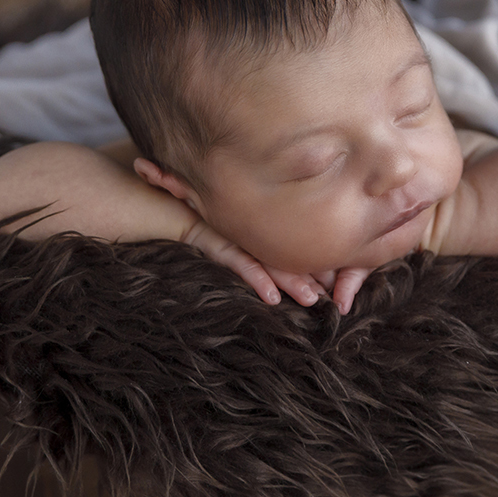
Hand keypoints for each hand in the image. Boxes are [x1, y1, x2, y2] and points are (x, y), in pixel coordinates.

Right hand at [182, 220, 371, 312]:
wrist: (160, 197)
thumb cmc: (195, 212)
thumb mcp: (227, 228)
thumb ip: (250, 241)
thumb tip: (284, 271)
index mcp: (258, 230)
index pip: (291, 248)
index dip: (314, 264)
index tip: (337, 282)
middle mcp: (251, 233)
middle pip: (287, 255)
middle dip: (313, 275)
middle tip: (336, 294)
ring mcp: (236, 236)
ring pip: (269, 262)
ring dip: (292, 281)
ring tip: (312, 299)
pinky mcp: (216, 242)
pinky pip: (240, 264)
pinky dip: (257, 280)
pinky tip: (271, 297)